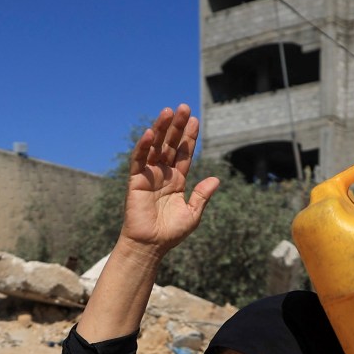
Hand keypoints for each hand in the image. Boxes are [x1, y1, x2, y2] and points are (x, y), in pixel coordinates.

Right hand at [119, 105, 219, 256]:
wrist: (150, 246)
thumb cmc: (170, 233)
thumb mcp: (193, 213)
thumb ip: (202, 195)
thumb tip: (216, 179)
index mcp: (177, 180)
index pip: (184, 154)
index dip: (189, 137)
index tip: (195, 120)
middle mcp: (163, 174)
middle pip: (170, 145)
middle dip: (176, 127)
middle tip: (183, 107)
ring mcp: (149, 175)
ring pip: (155, 147)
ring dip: (160, 129)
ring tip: (167, 112)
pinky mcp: (136, 181)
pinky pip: (138, 160)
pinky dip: (143, 147)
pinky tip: (149, 133)